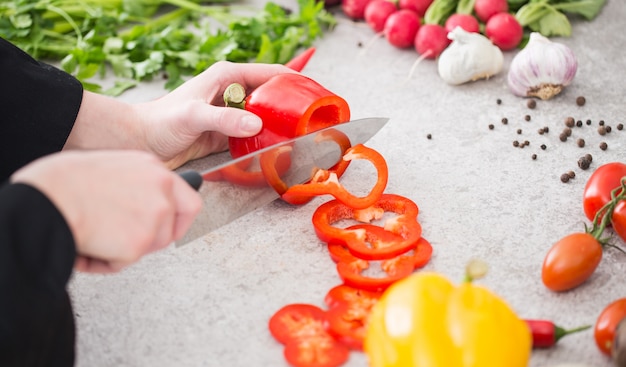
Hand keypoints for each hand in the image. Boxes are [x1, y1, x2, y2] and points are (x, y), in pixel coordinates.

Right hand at [11, 150, 201, 272]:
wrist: (47, 197)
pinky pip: (124, 263)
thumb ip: (136, 185)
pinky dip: (103, 262)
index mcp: (154, 169)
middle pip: (172, 231)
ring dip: (122, 250)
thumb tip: (141, 202)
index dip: (179, 220)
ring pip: (148, 248)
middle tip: (121, 239)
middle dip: (149, 241)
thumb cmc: (64, 181)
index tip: (169, 228)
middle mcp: (161, 190)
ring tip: (94, 233)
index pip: (189, 200)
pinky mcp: (140, 242)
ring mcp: (154, 216)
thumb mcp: (112, 168)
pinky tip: (87, 243)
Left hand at [65, 62, 294, 168]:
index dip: (295, 81)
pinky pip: (254, 134)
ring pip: (265, 116)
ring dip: (280, 126)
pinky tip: (276, 149)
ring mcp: (231, 113)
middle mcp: (232, 92)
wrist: (140, 141)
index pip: (271, 74)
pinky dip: (266, 141)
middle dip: (291, 106)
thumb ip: (224, 119)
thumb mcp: (193, 116)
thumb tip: (256, 123)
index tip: (315, 94)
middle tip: (312, 120)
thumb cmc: (160, 121)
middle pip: (272, 95)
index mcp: (228, 77)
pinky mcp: (228, 132)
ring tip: (300, 137)